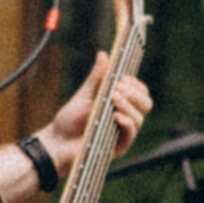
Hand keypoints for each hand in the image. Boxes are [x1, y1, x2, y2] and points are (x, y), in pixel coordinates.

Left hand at [41, 50, 154, 175]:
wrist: (58, 142)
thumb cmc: (70, 120)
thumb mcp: (84, 94)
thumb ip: (96, 77)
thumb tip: (103, 54)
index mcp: (120, 104)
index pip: (140, 92)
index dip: (136, 84)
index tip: (123, 78)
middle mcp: (125, 118)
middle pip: (145, 104)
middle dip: (135, 93)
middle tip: (119, 87)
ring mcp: (123, 133)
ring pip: (139, 118)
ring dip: (128, 105)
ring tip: (113, 98)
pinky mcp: (119, 147)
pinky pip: (130, 134)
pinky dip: (126, 122)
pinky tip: (116, 115)